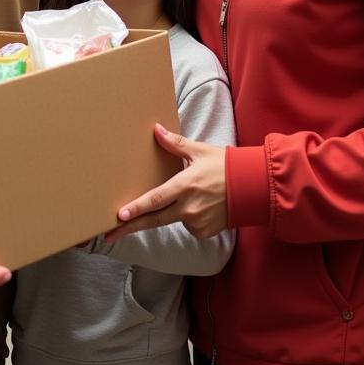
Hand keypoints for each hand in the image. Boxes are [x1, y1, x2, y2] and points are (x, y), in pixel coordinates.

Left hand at [106, 124, 228, 240]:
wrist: (253, 187)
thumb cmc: (225, 166)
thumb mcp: (199, 151)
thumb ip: (175, 144)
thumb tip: (156, 130)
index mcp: (185, 185)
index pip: (155, 200)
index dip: (136, 208)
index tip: (120, 216)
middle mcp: (188, 207)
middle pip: (154, 220)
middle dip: (131, 227)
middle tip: (110, 234)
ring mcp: (197, 222)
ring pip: (173, 219)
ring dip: (173, 211)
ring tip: (195, 195)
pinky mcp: (204, 232)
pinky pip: (188, 226)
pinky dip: (189, 217)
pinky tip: (202, 205)